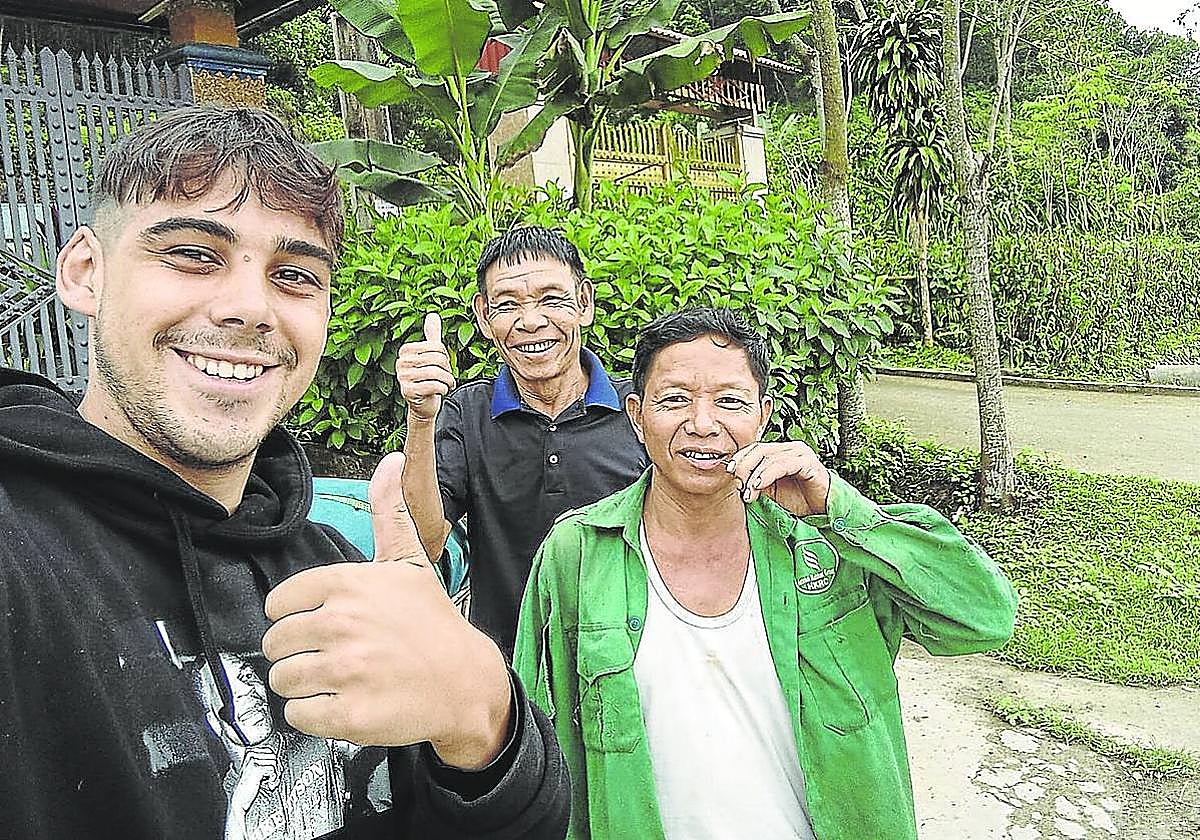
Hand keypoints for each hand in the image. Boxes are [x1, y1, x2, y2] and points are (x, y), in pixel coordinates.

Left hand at [262, 453, 512, 769]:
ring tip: (339, 680)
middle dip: (297, 653)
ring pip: (282, 680)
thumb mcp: (409, 562)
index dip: (295, 617)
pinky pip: (297, 715)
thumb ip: (389, 511)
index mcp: (347, 584)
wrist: (465, 681)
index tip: (320, 626)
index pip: (278, 604)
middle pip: (275, 644)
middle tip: (332, 657)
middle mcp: (341, 623)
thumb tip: (392, 460)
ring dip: (304, 685)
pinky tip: (343, 703)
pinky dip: (313, 715)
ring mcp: (344, 670)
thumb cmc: (431, 622)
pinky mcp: (346, 715)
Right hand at [395, 313, 455, 421]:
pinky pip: (434, 386)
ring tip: (447, 384)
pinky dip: (443, 389)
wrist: (423, 405)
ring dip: (448, 380)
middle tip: (447, 377)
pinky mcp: (407, 392)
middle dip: (448, 370)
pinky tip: (441, 391)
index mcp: (406, 350)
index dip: (446, 357)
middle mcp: (400, 362)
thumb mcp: (430, 355)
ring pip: (437, 373)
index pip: (436, 347)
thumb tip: (433, 314)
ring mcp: (402, 377)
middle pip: (437, 359)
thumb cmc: (427, 378)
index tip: (444, 365)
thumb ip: (432, 336)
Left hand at [725, 441, 830, 516]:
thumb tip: (735, 480)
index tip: (728, 472)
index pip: (755, 448)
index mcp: (781, 452)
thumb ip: (754, 483)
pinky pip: (783, 465)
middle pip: (759, 450)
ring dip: (754, 476)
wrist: (823, 510)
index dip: (740, 458)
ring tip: (747, 493)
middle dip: (744, 467)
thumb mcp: (770, 492)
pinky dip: (767, 475)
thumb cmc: (798, 500)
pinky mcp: (808, 462)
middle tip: (736, 484)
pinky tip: (758, 486)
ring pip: (769, 457)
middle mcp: (790, 448)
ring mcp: (800, 453)